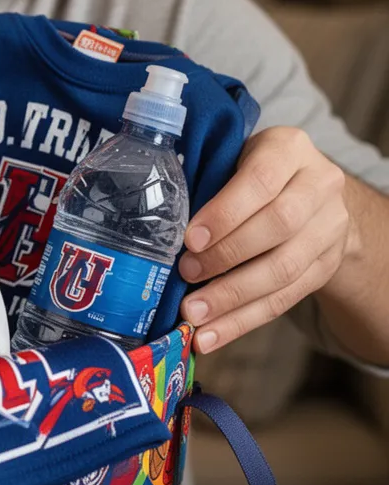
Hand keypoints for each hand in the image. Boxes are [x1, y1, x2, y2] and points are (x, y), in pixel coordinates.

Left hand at [178, 126, 349, 352]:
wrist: (311, 193)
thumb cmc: (249, 172)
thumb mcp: (232, 158)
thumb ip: (206, 179)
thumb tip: (155, 222)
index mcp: (289, 149)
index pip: (261, 180)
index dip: (226, 213)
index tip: (190, 239)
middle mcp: (319, 185)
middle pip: (278, 227)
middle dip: (226, 256)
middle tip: (185, 275)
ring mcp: (330, 229)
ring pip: (284, 270)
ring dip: (233, 298)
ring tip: (193, 316)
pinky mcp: (326, 267)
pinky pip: (286, 300)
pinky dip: (244, 321)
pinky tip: (212, 335)